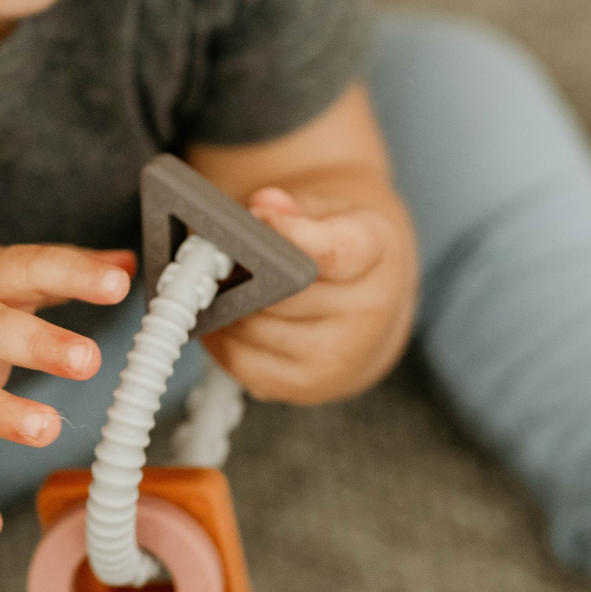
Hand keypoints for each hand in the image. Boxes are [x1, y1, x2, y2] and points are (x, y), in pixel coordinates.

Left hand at [204, 186, 416, 404]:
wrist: (371, 303)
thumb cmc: (341, 252)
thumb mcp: (327, 212)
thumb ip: (292, 207)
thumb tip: (262, 206)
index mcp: (376, 252)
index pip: (332, 251)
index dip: (288, 237)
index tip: (257, 219)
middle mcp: (368, 309)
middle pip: (281, 292)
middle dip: (240, 273)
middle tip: (214, 255)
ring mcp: (340, 354)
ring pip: (255, 328)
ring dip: (226, 307)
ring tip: (216, 287)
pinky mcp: (309, 386)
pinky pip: (245, 365)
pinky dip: (222, 341)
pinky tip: (222, 320)